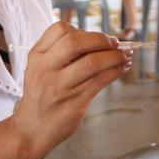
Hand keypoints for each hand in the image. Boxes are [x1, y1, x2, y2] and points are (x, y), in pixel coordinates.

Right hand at [11, 22, 130, 157]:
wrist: (32, 129)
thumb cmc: (42, 94)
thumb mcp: (40, 68)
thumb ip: (60, 52)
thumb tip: (98, 39)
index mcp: (37, 56)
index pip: (59, 29)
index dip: (83, 29)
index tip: (97, 37)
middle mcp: (45, 70)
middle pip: (75, 42)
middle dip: (101, 39)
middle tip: (115, 43)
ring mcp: (59, 87)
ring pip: (92, 62)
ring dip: (115, 56)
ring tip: (125, 55)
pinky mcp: (74, 103)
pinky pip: (100, 81)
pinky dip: (115, 71)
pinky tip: (121, 68)